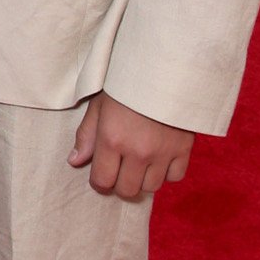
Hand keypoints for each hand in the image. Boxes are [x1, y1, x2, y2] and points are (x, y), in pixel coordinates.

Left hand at [69, 92, 193, 200]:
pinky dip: (167, 172)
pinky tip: (160, 159)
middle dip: (120, 184)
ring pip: (151, 187)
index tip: (102, 176)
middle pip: (127, 190)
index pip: (102, 181)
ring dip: (143, 179)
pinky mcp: (184, 149)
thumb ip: (86, 136)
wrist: (165, 69)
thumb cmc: (127, 85)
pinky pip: (175, 177)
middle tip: (121, 170)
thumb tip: (75, 161)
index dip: (99, 182)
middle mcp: (137, 151)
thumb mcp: (99, 105)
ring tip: (140, 163)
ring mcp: (163, 152)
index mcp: (112, 139)